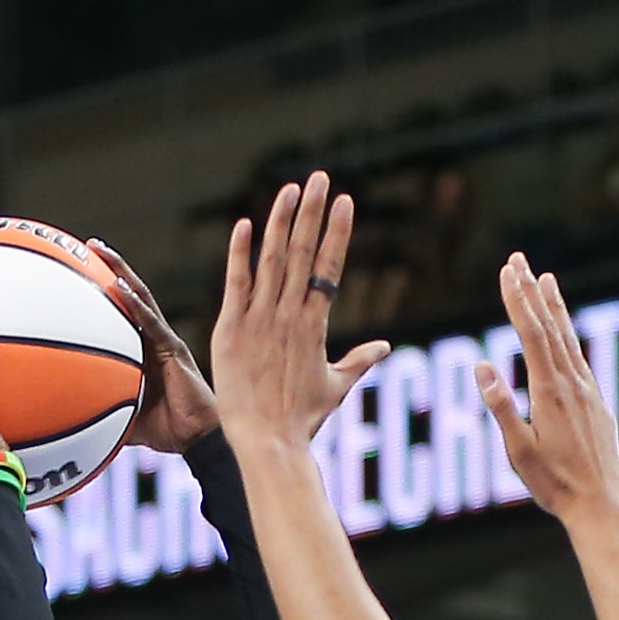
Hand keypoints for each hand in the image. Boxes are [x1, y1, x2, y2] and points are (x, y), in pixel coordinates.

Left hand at [86, 239, 214, 452]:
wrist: (196, 440)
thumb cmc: (166, 429)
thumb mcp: (124, 417)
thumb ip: (102, 410)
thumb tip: (70, 419)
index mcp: (144, 350)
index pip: (125, 311)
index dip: (108, 289)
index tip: (85, 269)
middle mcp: (155, 338)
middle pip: (132, 293)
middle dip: (112, 267)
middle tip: (90, 245)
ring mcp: (165, 340)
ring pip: (141, 297)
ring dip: (120, 271)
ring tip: (99, 250)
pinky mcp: (174, 349)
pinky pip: (151, 324)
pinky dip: (135, 305)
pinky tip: (120, 288)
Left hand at [212, 173, 391, 459]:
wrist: (268, 442)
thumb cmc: (301, 420)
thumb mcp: (335, 387)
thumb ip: (359, 361)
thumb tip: (386, 348)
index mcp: (316, 324)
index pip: (329, 267)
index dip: (337, 232)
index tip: (344, 201)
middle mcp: (290, 314)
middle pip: (304, 252)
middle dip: (312, 212)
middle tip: (319, 177)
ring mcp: (260, 319)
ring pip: (272, 259)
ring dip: (281, 220)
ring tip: (290, 189)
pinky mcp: (232, 328)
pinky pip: (236, 282)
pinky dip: (240, 252)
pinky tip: (246, 223)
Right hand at [478, 254, 618, 529]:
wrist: (600, 505)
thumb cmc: (554, 485)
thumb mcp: (519, 452)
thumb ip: (502, 408)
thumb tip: (482, 368)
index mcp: (550, 392)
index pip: (531, 334)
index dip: (517, 300)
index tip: (507, 271)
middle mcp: (573, 383)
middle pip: (550, 327)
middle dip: (531, 291)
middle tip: (518, 259)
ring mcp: (588, 391)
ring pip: (568, 338)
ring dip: (555, 306)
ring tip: (545, 278)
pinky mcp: (596, 402)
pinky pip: (579, 357)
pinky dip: (568, 334)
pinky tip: (564, 329)